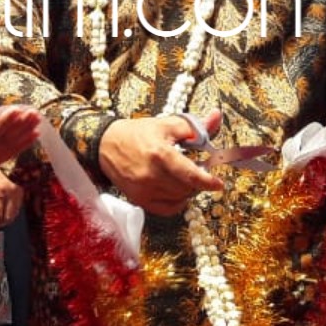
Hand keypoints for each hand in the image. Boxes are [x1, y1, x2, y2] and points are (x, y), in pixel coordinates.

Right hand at [96, 112, 224, 216]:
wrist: (106, 145)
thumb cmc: (137, 134)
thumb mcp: (166, 124)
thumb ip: (195, 126)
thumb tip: (216, 116)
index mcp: (160, 154)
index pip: (190, 175)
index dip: (208, 181)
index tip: (219, 184)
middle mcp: (151, 175)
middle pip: (187, 188)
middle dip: (197, 181)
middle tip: (197, 171)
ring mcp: (144, 190)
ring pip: (179, 198)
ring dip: (188, 190)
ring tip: (184, 177)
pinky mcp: (139, 199)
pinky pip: (168, 209)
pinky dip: (177, 202)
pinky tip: (176, 191)